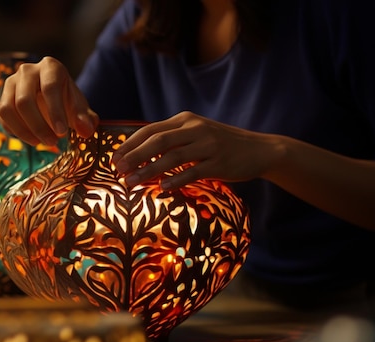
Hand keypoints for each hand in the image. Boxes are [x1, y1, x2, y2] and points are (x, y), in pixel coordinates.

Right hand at [0, 56, 98, 145]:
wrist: (52, 99)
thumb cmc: (67, 101)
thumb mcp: (79, 108)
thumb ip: (85, 118)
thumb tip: (86, 130)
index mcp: (50, 67)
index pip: (50, 88)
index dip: (55, 112)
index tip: (62, 133)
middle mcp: (27, 71)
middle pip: (25, 100)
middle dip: (38, 126)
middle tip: (52, 142)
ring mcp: (11, 82)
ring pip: (8, 108)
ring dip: (24, 131)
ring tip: (41, 143)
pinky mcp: (2, 97)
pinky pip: (2, 116)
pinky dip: (15, 131)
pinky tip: (31, 138)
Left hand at [112, 111, 284, 188]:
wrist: (259, 149)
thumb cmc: (220, 145)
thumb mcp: (195, 134)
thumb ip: (171, 139)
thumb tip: (139, 153)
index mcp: (185, 120)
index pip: (150, 129)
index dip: (130, 144)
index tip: (114, 157)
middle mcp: (195, 129)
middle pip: (158, 140)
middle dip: (134, 156)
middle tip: (117, 170)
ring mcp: (209, 145)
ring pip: (172, 156)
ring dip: (149, 170)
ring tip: (131, 182)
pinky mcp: (220, 163)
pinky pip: (194, 171)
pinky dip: (176, 179)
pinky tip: (161, 188)